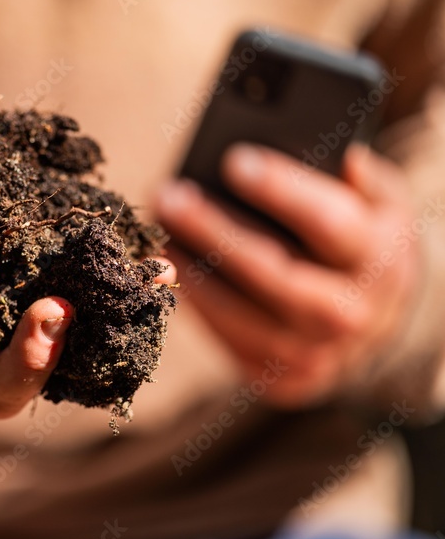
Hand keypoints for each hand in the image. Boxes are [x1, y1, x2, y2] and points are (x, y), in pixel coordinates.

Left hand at [155, 143, 419, 407]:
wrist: (375, 322)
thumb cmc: (362, 243)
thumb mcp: (381, 205)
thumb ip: (366, 180)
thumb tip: (348, 160)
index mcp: (381, 260)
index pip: (329, 223)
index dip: (282, 191)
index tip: (234, 161)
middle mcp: (352, 315)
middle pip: (276, 274)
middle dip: (217, 233)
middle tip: (171, 196)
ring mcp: (316, 354)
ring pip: (243, 316)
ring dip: (192, 274)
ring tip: (157, 234)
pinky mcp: (283, 378)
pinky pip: (227, 340)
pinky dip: (194, 304)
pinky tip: (169, 270)